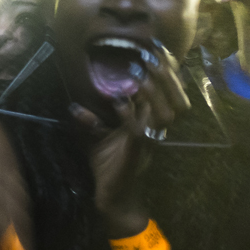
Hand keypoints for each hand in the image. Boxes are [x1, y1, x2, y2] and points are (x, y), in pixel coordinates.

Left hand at [69, 41, 190, 235]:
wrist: (113, 198)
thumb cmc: (109, 167)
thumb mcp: (97, 139)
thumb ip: (90, 121)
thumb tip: (74, 106)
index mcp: (147, 123)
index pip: (165, 94)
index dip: (165, 73)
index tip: (155, 50)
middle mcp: (153, 130)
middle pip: (174, 100)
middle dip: (165, 77)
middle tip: (150, 57)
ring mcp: (148, 141)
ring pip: (164, 114)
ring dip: (154, 92)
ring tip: (141, 74)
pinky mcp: (137, 152)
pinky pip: (140, 131)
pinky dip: (130, 116)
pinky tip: (120, 103)